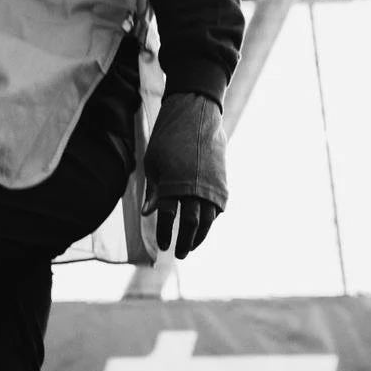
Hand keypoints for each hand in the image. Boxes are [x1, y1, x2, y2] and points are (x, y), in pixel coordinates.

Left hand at [142, 92, 227, 258]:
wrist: (197, 116)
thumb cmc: (168, 139)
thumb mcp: (153, 163)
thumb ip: (153, 190)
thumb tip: (148, 213)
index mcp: (172, 183)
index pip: (167, 216)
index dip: (165, 233)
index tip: (162, 246)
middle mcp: (193, 187)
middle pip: (190, 223)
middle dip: (184, 241)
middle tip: (180, 254)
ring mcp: (210, 185)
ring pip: (208, 218)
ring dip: (200, 235)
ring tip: (192, 246)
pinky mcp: (222, 181)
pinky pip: (217, 207)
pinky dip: (211, 219)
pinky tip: (204, 226)